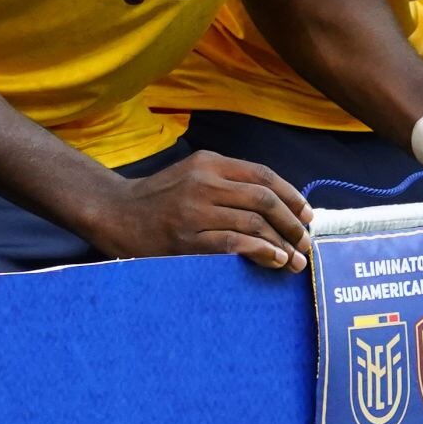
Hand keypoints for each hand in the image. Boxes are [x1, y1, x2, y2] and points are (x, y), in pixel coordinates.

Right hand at [82, 152, 311, 269]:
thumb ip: (228, 182)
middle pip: (263, 199)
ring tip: (294, 261)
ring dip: (281, 244)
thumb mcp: (192, 174)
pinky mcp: (186, 240)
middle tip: (305, 243)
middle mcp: (203, 182)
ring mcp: (193, 211)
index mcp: (208, 162)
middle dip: (292, 224)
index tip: (307, 215)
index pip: (262, 175)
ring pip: (253, 223)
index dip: (291, 196)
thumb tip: (278, 204)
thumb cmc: (160, 198)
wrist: (115, 213)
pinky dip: (260, 252)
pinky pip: (233, 244)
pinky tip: (272, 260)